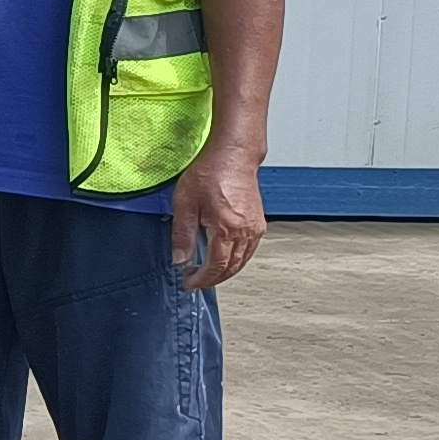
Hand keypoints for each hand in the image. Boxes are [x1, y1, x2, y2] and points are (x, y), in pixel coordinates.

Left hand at [169, 147, 264, 290]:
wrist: (232, 156)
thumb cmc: (209, 174)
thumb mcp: (184, 204)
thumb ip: (182, 235)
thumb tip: (180, 260)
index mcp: (226, 229)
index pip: (216, 266)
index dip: (202, 279)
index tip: (189, 283)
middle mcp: (245, 231)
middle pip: (231, 268)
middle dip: (212, 279)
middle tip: (195, 281)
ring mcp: (255, 227)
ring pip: (242, 261)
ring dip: (225, 271)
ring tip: (205, 272)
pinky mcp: (258, 222)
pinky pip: (249, 250)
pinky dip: (236, 259)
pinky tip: (223, 257)